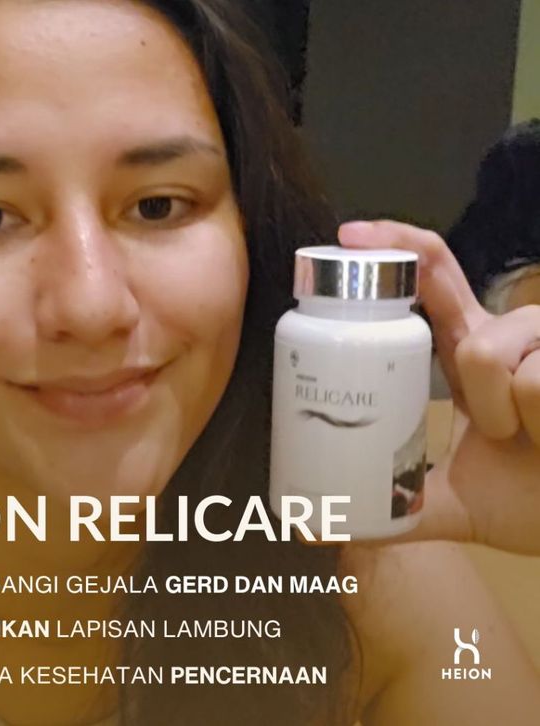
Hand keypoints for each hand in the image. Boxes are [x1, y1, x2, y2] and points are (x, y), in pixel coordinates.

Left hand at [338, 220, 539, 554]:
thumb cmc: (525, 501)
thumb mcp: (443, 501)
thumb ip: (385, 504)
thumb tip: (311, 526)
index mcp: (470, 348)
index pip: (432, 276)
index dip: (394, 244)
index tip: (347, 238)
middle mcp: (510, 332)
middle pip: (473, 331)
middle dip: (477, 394)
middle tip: (496, 436)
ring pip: (494, 357)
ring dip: (504, 418)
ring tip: (529, 441)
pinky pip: (534, 383)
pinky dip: (537, 425)